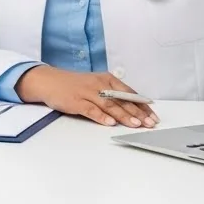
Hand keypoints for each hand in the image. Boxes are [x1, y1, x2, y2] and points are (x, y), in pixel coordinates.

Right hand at [15, 65, 157, 127]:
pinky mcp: (75, 101)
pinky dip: (101, 116)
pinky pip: (90, 109)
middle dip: (137, 112)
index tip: (153, 116)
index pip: (129, 93)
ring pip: (109, 105)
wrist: (49, 81)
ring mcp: (87, 92)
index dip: (142, 105)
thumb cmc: (75, 85)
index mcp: (107, 79)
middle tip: (149, 123)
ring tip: (135, 124)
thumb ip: (112, 95)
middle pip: (121, 100)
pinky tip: (109, 123)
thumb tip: (133, 109)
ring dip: (123, 115)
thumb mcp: (96, 85)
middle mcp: (99, 84)